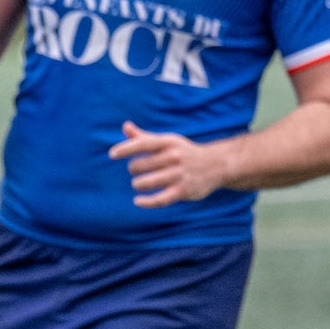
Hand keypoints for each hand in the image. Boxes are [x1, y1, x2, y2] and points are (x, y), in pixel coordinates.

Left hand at [108, 120, 229, 206]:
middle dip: (134, 169)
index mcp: (168, 142)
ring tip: (139, 183)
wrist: (217, 164)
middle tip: (138, 170)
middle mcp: (174, 157)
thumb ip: (143, 137)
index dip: (125, 149)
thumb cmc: (184, 152)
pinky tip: (137, 201)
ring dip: (138, 184)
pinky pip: (160, 199)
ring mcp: (179, 174)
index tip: (112, 154)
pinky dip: (146, 202)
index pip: (143, 143)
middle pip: (139, 165)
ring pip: (146, 182)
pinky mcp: (183, 190)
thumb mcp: (166, 142)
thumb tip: (125, 126)